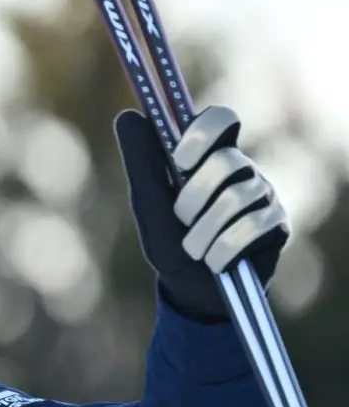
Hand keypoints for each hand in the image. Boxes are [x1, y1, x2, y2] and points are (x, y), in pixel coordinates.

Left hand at [115, 105, 289, 321]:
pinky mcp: (277, 225)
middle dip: (195, 195)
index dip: (204, 133)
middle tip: (181, 218)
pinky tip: (216, 260)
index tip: (181, 160)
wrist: (191, 290)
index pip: (221, 118)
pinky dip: (226, 248)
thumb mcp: (148, 204)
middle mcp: (243, 169)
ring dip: (206, 230)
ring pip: (240, 196)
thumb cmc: (169, 241)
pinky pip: (256, 225)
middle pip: (230, 161)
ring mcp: (263, 195)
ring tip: (194, 249)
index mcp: (211, 156)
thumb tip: (128, 115)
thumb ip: (141, 162)